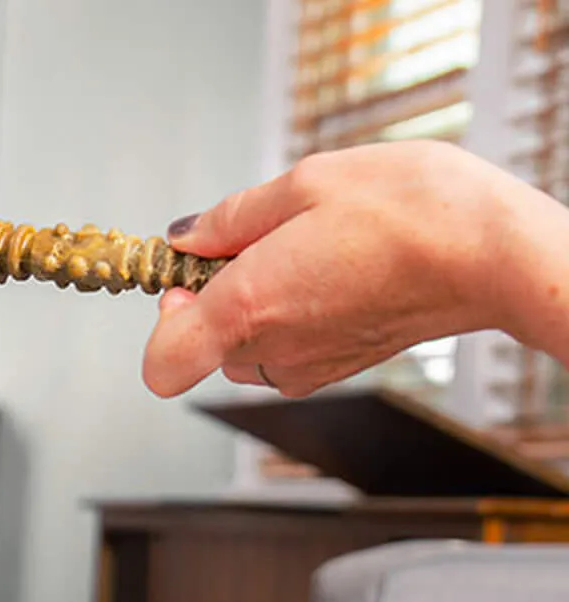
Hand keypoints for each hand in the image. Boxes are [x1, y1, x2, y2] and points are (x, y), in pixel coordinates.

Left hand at [142, 141, 536, 398]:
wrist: (489, 252)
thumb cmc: (408, 210)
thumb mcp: (306, 183)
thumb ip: (231, 218)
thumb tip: (186, 238)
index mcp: (246, 308)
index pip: (161, 364)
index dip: (163, 322)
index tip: (190, 280)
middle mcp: (269, 352)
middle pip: (206, 345)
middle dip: (219, 298)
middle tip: (266, 243)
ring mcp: (304, 369)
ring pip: (247, 349)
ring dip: (260, 306)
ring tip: (313, 252)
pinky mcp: (335, 371)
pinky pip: (289, 351)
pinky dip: (297, 317)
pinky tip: (338, 273)